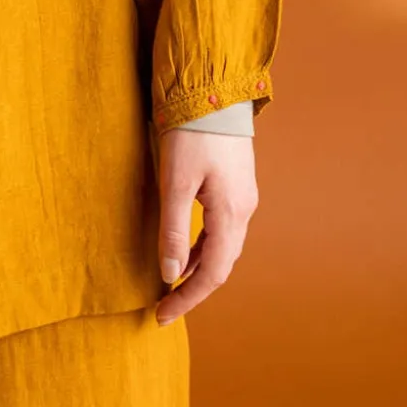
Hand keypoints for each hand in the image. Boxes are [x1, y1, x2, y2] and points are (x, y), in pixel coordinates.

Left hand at [155, 129, 258, 325]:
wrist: (214, 91)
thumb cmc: (192, 133)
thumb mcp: (176, 182)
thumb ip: (173, 230)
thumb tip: (170, 275)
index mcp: (231, 214)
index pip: (211, 274)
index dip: (187, 299)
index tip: (161, 316)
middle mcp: (244, 211)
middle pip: (221, 266)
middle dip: (194, 290)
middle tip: (165, 307)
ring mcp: (243, 198)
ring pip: (223, 248)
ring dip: (199, 269)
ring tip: (172, 285)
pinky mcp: (236, 186)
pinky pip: (223, 230)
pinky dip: (204, 248)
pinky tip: (186, 250)